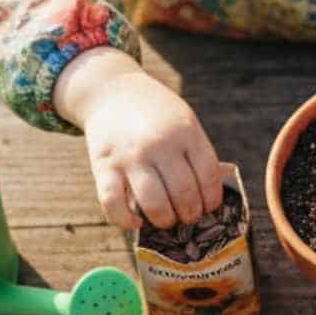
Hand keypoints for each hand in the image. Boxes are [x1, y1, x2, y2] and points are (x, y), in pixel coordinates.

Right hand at [56, 48, 223, 230]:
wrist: (113, 92)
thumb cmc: (157, 114)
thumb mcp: (184, 121)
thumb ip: (196, 154)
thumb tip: (207, 199)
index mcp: (186, 132)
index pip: (209, 175)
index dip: (212, 199)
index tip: (208, 207)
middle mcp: (159, 144)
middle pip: (183, 193)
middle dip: (190, 215)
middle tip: (187, 217)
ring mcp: (130, 156)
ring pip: (153, 204)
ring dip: (165, 220)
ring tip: (167, 219)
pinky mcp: (103, 166)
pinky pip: (114, 205)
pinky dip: (126, 221)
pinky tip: (137, 222)